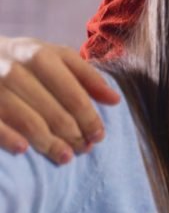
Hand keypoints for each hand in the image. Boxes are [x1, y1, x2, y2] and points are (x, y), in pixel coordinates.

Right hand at [0, 37, 120, 163]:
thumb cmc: (26, 60)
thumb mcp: (57, 57)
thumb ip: (87, 77)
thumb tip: (115, 100)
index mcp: (39, 56)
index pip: (73, 94)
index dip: (89, 118)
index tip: (99, 136)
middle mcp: (14, 69)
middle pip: (53, 111)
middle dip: (73, 134)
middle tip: (84, 149)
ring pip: (27, 121)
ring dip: (50, 143)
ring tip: (65, 157)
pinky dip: (9, 138)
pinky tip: (23, 150)